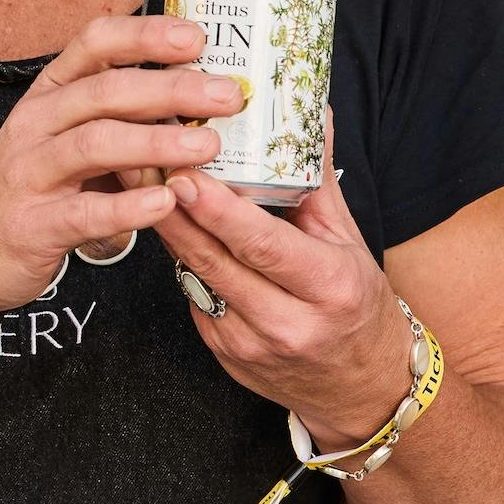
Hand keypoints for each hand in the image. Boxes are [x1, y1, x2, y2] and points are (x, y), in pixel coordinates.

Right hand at [0, 14, 234, 326]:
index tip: (197, 38)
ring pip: (95, 144)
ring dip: (156, 143)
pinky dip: (129, 206)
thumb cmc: (29, 188)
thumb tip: (196, 100)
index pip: (94, 44)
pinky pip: (85, 212)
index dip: (146, 36)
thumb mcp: (62, 137)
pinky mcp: (33, 225)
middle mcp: (37, 124)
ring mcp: (30, 173)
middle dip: (171, 89)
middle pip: (105, 91)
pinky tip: (166, 203)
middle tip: (226, 95)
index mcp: (50, 95)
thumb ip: (115, 118)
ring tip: (206, 146)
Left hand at [155, 109, 412, 447]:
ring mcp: (249, 344)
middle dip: (174, 211)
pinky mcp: (223, 353)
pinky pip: (194, 295)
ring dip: (167, 230)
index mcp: (329, 288)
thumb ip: (320, 182)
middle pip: (217, 261)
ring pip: (196, 277)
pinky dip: (181, 259)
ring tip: (142, 183)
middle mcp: (287, 322)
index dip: (221, 213)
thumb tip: (313, 114)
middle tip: (144, 164)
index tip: (186, 178)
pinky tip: (168, 225)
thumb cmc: (358, 305)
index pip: (265, 246)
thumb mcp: (349, 243)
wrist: (361, 388)